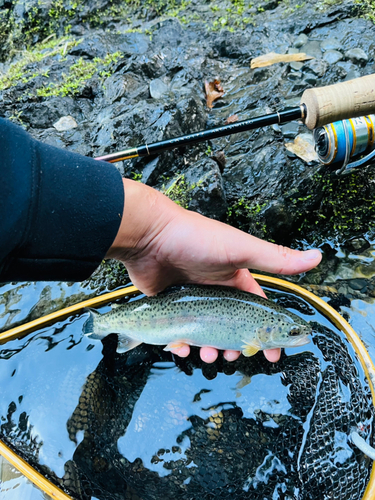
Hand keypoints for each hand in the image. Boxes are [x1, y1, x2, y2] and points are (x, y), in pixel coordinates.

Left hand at [106, 179, 321, 363]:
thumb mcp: (240, 250)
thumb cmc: (196, 239)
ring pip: (206, 332)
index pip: (257, 308)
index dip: (266, 332)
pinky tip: (183, 348)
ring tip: (208, 356)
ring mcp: (191, 298)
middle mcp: (214, 289)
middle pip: (231, 326)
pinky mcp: (168, 305)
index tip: (274, 354)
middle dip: (236, 345)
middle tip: (236, 357)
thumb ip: (276, 259)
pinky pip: (179, 331)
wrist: (149, 236)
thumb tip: (316, 256)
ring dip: (210, 348)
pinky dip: (182, 343)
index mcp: (234, 278)